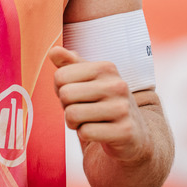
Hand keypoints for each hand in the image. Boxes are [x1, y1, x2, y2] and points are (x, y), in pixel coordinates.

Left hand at [49, 45, 150, 164]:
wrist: (133, 134)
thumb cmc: (103, 103)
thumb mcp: (87, 80)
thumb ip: (69, 64)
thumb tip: (53, 51)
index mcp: (106, 67)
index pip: (60, 76)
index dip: (61, 90)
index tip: (76, 95)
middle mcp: (117, 85)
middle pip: (65, 95)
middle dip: (67, 107)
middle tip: (82, 110)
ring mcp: (123, 108)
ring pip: (73, 115)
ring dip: (74, 123)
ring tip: (89, 121)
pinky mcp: (124, 132)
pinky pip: (85, 133)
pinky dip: (86, 135)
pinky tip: (99, 132)